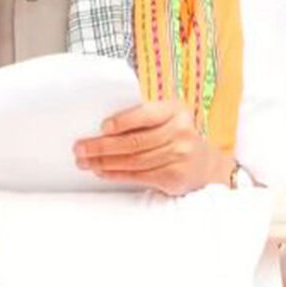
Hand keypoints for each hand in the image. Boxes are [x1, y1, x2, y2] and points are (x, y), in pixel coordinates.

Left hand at [73, 101, 235, 195]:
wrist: (205, 164)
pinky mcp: (174, 177)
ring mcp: (180, 156)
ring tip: (85, 162)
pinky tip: (101, 172)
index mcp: (175, 110)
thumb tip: (100, 127)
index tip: (101, 127)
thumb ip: (143, 116)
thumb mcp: (167, 117)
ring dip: (105, 162)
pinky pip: (139, 176)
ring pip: (134, 161)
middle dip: (102, 146)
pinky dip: (116, 175)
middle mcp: (180, 132)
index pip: (145, 114)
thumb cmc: (175, 135)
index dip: (122, 121)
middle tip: (80, 148)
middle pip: (135, 141)